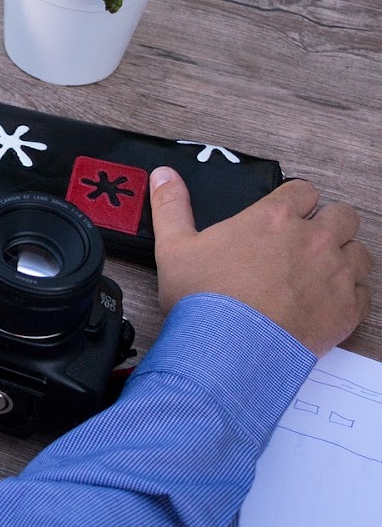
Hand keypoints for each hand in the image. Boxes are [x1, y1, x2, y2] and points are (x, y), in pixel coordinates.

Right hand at [150, 166, 373, 354]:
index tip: (284, 215)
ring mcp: (335, 274)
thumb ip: (171, 206)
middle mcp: (312, 239)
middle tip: (305, 242)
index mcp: (274, 218)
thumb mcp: (174, 247)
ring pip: (359, 252)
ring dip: (343, 258)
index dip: (294, 201)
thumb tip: (163, 175)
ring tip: (318, 273)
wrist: (230, 350)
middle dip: (328, 224)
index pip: (303, 190)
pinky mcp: (347, 309)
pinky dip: (349, 295)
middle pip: (342, 216)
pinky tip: (325, 302)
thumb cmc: (204, 299)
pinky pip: (364, 293)